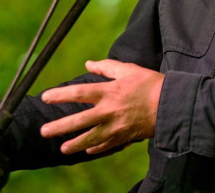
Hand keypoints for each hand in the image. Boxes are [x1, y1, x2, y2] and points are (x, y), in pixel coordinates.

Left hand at [39, 59, 163, 155]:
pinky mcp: (124, 137)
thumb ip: (107, 67)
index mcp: (109, 92)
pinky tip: (88, 150)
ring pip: (90, 138)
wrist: (171, 105)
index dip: (60, 95)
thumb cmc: (150, 84)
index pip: (78, 93)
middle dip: (59, 127)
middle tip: (43, 131)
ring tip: (62, 149)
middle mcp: (109, 111)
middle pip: (79, 121)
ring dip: (74, 144)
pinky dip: (96, 148)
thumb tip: (89, 63)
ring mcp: (116, 127)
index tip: (46, 97)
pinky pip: (107, 145)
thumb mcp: (129, 70)